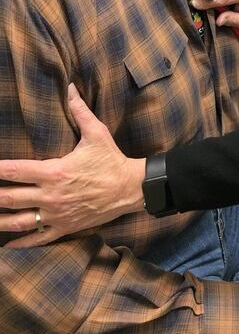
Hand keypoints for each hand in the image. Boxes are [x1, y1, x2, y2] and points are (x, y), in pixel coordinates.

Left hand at [0, 84, 144, 246]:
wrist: (130, 188)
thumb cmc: (111, 160)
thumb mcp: (97, 133)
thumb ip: (80, 111)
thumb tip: (70, 88)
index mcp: (54, 171)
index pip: (15, 170)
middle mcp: (51, 195)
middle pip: (10, 197)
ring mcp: (57, 214)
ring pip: (19, 221)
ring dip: (0, 220)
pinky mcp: (65, 226)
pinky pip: (38, 238)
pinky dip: (20, 243)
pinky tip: (6, 245)